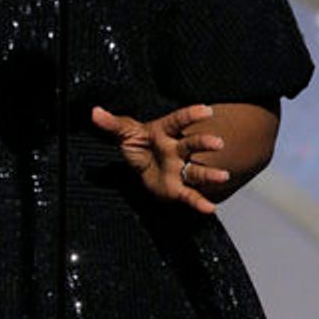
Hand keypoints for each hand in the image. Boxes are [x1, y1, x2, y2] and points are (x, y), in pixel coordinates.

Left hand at [90, 101, 228, 213]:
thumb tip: (95, 112)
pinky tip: (210, 209)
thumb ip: (112, 124)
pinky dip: (199, 202)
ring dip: (210, 174)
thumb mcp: (125, 133)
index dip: (191, 115)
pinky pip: (190, 195)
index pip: (178, 121)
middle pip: (192, 144)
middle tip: (218, 143)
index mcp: (165, 132)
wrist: (146, 167)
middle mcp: (177, 150)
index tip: (206, 110)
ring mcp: (180, 169)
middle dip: (204, 143)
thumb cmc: (140, 145)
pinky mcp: (178, 188)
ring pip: (196, 171)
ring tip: (223, 176)